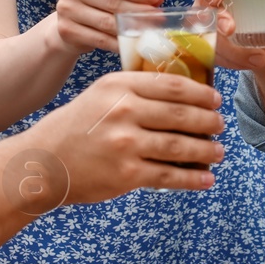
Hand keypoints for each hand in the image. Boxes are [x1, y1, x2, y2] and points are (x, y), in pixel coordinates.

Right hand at [23, 71, 225, 202]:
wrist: (44, 163)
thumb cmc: (75, 128)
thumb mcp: (100, 95)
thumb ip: (134, 90)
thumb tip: (181, 94)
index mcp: (119, 86)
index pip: (171, 85)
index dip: (200, 93)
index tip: (215, 99)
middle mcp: (123, 111)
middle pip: (181, 114)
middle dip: (208, 121)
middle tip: (220, 125)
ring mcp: (126, 144)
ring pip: (180, 146)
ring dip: (206, 150)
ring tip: (218, 152)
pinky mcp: (126, 174)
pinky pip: (169, 175)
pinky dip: (192, 178)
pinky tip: (206, 179)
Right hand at [53, 0, 161, 54]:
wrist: (69, 20)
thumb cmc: (95, 0)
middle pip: (111, 3)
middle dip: (138, 11)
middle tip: (157, 18)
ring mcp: (66, 10)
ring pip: (106, 23)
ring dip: (130, 29)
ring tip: (148, 31)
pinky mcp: (67, 30)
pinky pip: (99, 39)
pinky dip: (118, 43)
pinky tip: (131, 44)